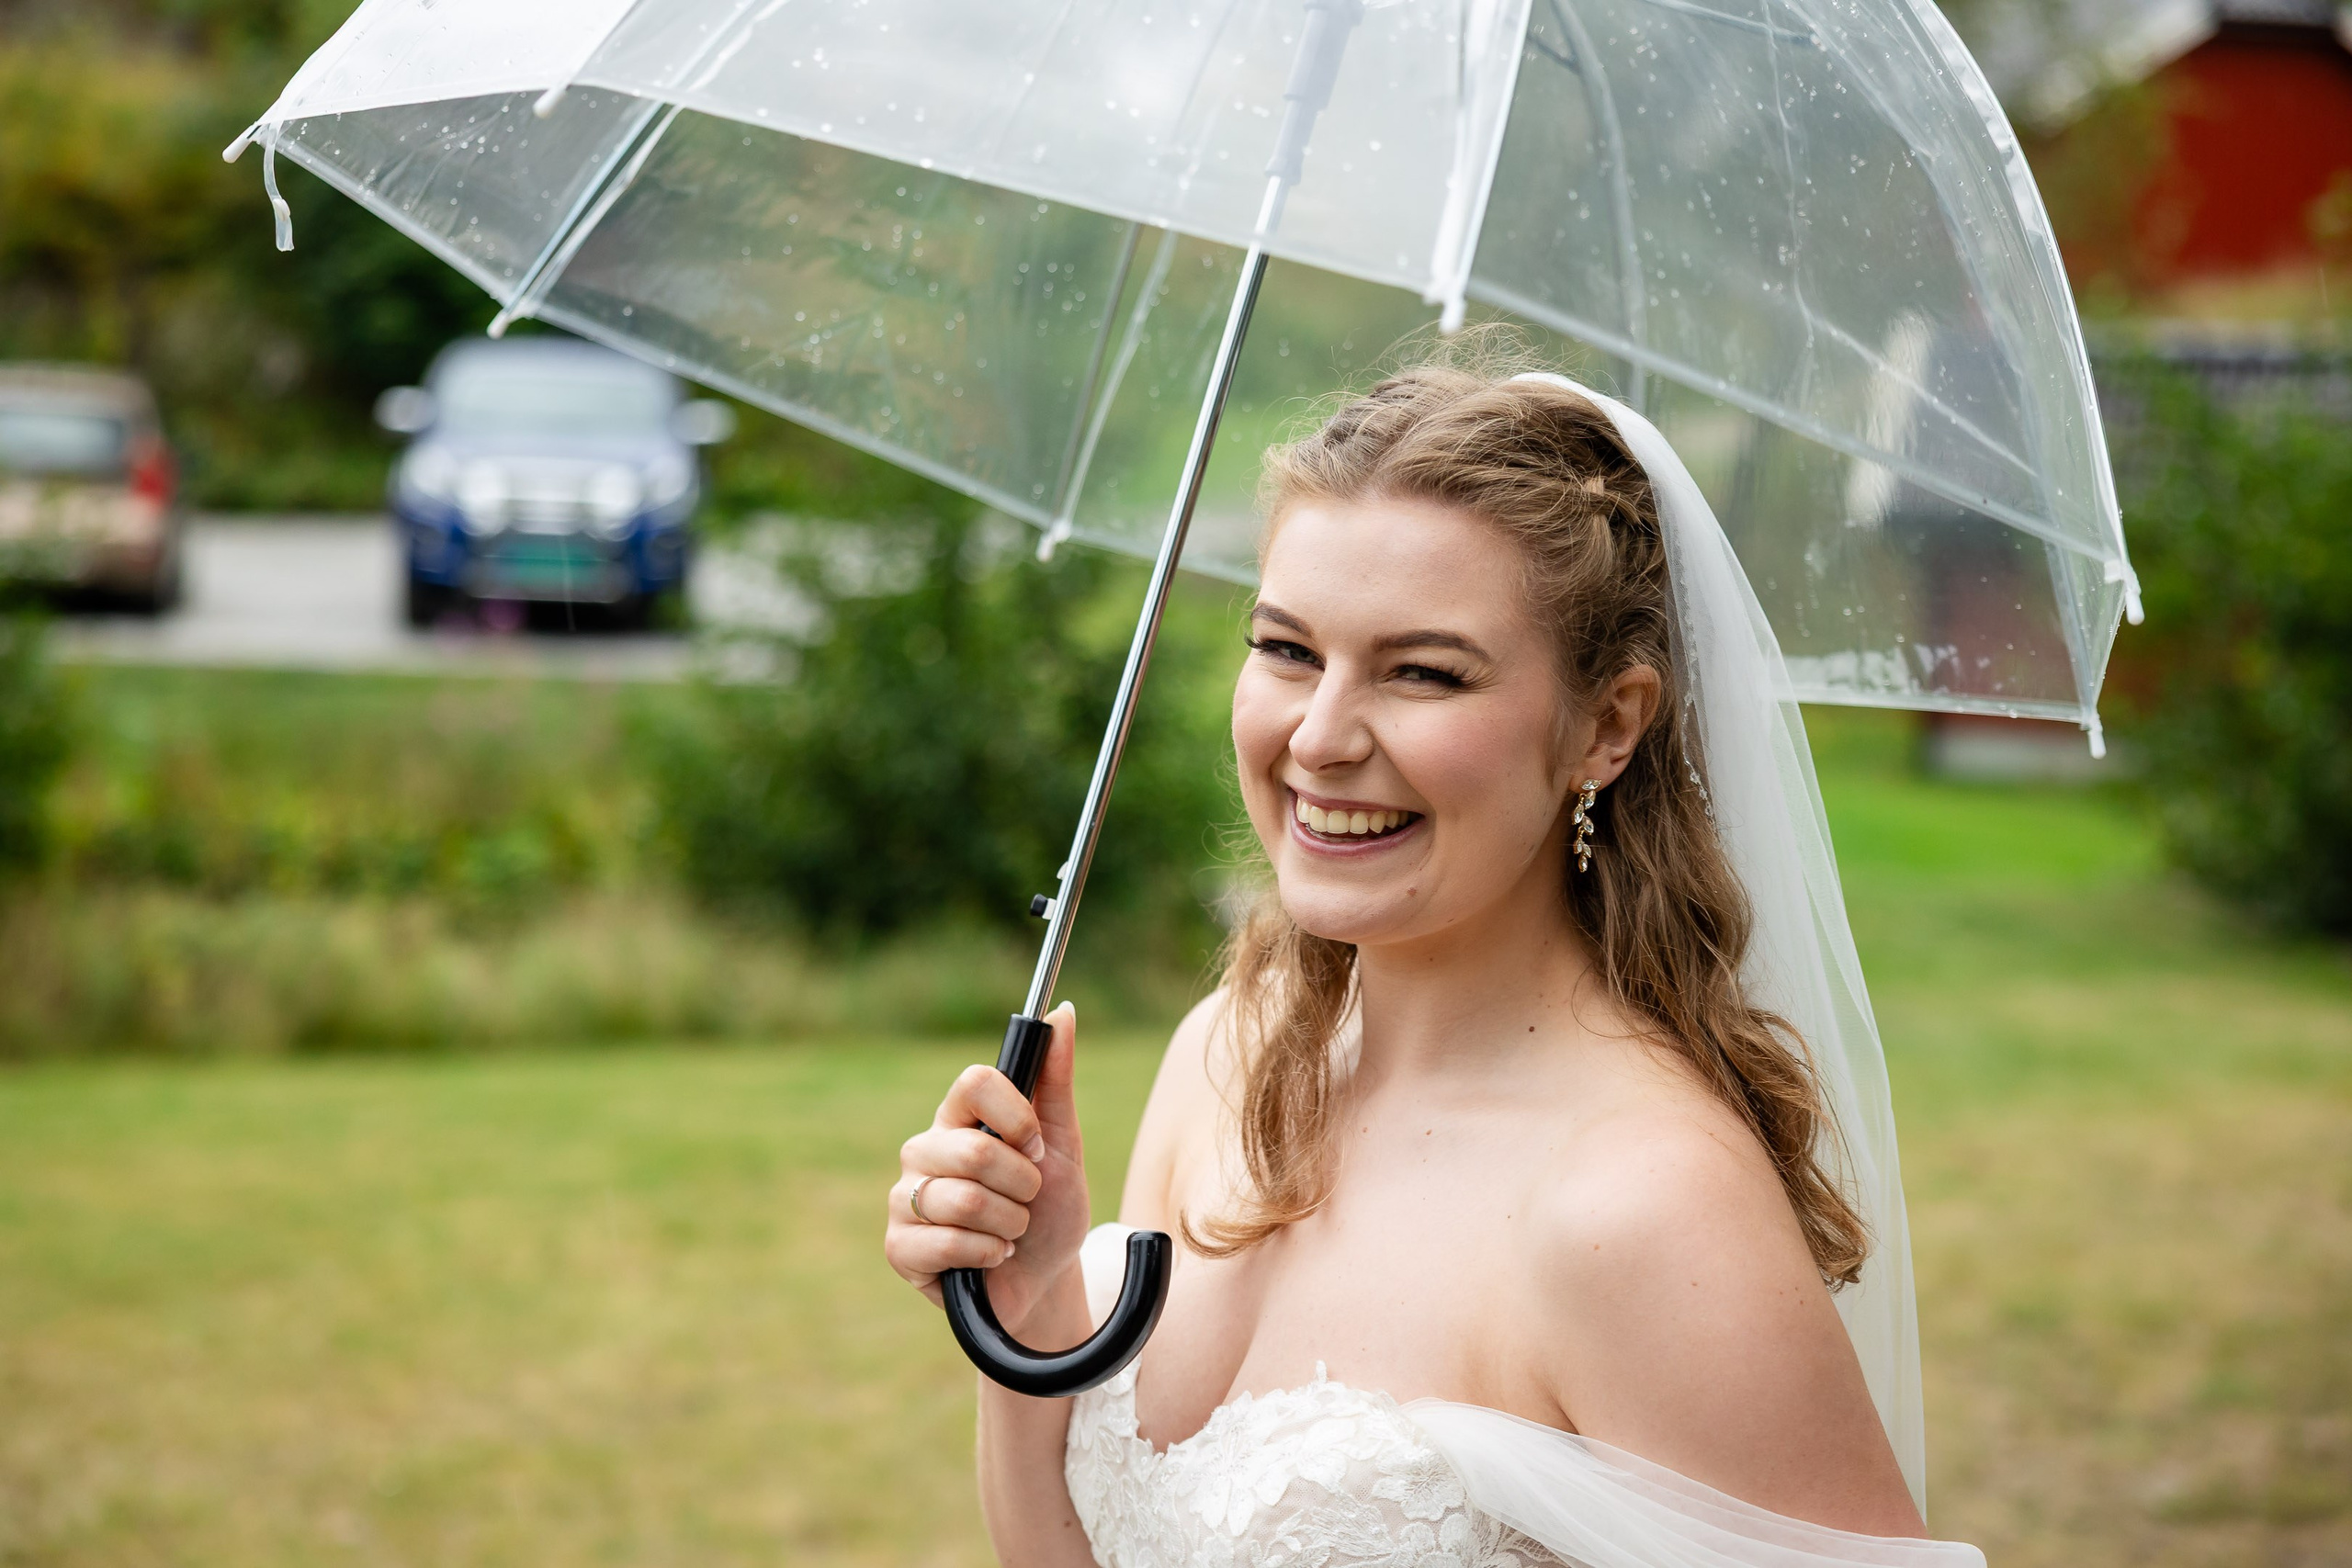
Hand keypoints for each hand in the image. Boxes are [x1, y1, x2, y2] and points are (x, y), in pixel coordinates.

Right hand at [885, 1004, 1094, 1336]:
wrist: (1043, 1280)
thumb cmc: (1049, 1208)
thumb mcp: (1062, 1143)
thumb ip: (1056, 1079)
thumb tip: (1062, 1010)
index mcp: (959, 1117)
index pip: (974, 1081)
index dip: (1016, 1116)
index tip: (1038, 1147)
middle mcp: (924, 1149)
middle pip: (976, 1148)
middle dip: (1023, 1184)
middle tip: (1027, 1199)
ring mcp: (905, 1197)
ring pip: (966, 1199)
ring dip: (1011, 1223)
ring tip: (1011, 1231)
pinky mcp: (898, 1246)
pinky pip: (947, 1242)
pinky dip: (988, 1253)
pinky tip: (990, 1257)